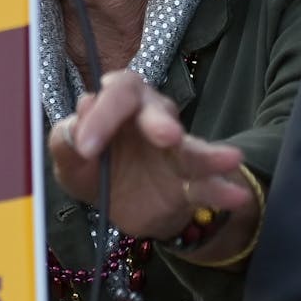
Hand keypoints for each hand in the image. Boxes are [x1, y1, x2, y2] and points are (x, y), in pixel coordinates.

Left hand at [50, 70, 252, 240]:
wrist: (117, 207)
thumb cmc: (92, 168)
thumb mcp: (69, 162)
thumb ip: (65, 143)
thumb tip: (77, 125)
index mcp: (116, 103)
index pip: (115, 93)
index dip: (102, 115)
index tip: (86, 147)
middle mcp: (150, 116)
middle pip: (157, 109)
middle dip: (160, 122)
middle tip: (166, 135)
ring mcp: (175, 147)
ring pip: (192, 146)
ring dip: (208, 154)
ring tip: (230, 158)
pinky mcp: (190, 179)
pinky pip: (208, 183)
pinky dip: (222, 189)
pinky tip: (236, 195)